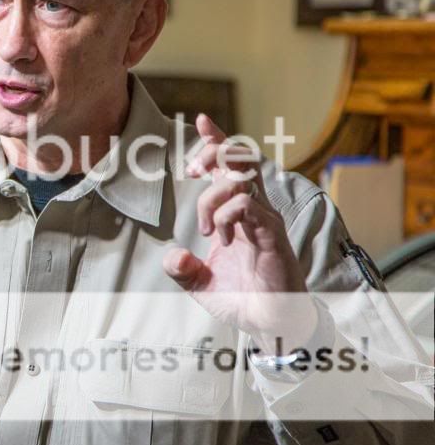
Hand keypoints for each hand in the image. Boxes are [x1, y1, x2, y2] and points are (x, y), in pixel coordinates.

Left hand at [162, 115, 316, 351]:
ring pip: (243, 179)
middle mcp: (256, 209)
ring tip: (206, 226)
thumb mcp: (201, 285)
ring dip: (214, 195)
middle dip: (215, 151)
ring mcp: (266, 220)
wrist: (270, 324)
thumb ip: (183, 269)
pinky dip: (226, 216)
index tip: (202, 120)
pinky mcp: (272, 235)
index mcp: (240, 212)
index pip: (231, 166)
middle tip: (194, 170)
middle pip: (241, 158)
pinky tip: (221, 239)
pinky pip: (247, 206)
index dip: (218, 141)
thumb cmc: (244, 301)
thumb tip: (172, 256)